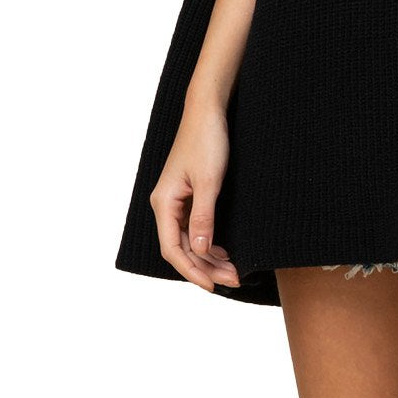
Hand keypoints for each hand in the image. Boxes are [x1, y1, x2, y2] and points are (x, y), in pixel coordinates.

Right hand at [149, 100, 240, 290]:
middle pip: (182, 247)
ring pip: (189, 239)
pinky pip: (195, 227)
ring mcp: (177, 200)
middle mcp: (166, 204)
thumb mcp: (209, 181)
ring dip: (209, 256)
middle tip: (233, 279)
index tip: (212, 286)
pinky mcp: (189, 194)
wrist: (208, 110)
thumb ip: (203, 217)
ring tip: (233, 269)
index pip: (173, 249)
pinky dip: (209, 241)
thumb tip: (200, 250)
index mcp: (164, 202)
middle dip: (206, 266)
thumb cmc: (207, 140)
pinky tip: (225, 250)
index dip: (192, 270)